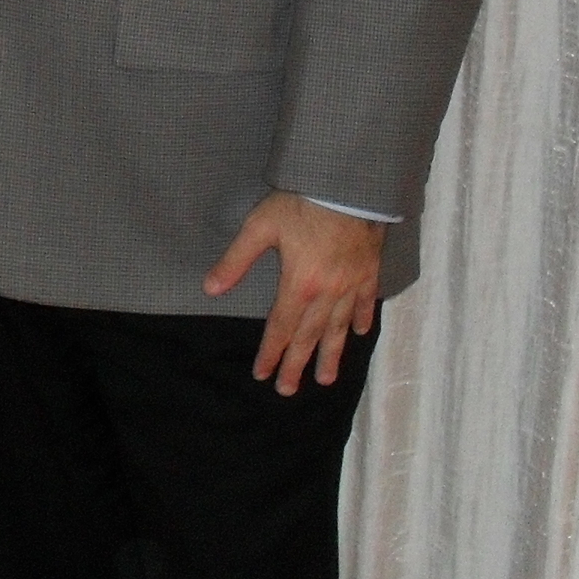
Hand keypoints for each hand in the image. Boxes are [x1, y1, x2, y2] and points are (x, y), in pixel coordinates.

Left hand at [203, 191, 385, 394]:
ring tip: (326, 379)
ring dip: (330, 355)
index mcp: (299, 285)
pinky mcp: (368, 272)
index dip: (271, 353)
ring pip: (338, 329)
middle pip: (309, 336)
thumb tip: (210, 289)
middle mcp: (327, 293)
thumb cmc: (300, 204)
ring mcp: (350, 285)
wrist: (347, 187)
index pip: (281, 328)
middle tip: (289, 391)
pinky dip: (359, 321)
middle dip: (297, 365)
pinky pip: (364, 304)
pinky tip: (356, 334)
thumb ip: (236, 261)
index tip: (263, 374)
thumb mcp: (259, 227)